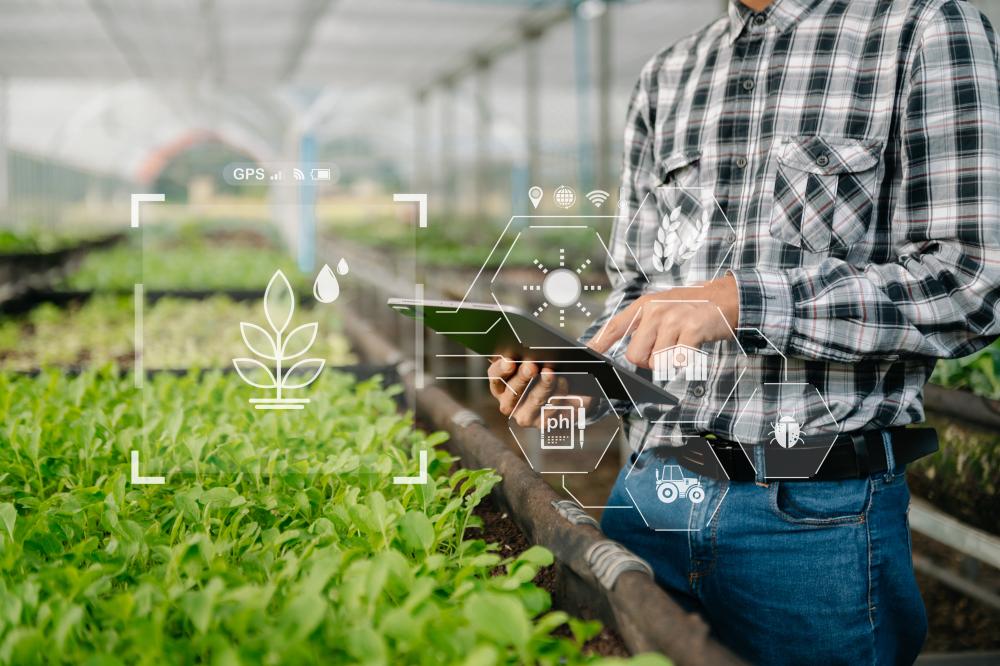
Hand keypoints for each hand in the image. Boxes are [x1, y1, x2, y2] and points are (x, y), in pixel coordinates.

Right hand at [487, 357, 592, 427]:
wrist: (572, 389)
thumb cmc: (548, 366)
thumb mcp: (537, 356)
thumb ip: (529, 348)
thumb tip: (527, 338)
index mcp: (501, 383)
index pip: (495, 376)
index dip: (501, 369)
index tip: (510, 360)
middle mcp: (509, 402)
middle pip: (512, 391)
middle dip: (522, 377)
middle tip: (532, 366)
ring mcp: (526, 415)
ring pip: (534, 400)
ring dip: (543, 386)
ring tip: (551, 373)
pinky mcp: (545, 423)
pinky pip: (553, 410)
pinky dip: (559, 394)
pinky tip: (564, 382)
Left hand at [587, 275, 739, 368]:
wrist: (726, 298)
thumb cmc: (692, 308)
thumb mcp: (662, 307)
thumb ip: (643, 325)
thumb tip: (627, 350)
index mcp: (644, 306)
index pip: (614, 326)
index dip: (599, 343)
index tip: (587, 355)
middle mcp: (655, 311)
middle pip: (635, 355)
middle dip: (648, 361)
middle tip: (666, 349)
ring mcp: (673, 319)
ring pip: (656, 362)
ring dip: (669, 363)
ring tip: (680, 346)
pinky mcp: (691, 330)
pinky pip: (678, 361)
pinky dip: (684, 362)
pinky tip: (691, 348)